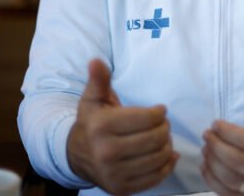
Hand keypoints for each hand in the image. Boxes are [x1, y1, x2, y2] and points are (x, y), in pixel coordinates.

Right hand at [67, 59, 177, 193]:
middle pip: (155, 138)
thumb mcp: (92, 99)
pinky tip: (167, 155)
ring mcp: (114, 174)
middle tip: (163, 125)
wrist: (75, 157)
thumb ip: (99, 80)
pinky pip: (156, 177)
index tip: (159, 111)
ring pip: (158, 158)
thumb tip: (96, 61)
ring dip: (168, 146)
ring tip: (163, 138)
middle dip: (165, 128)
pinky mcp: (121, 189)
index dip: (159, 113)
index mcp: (101, 127)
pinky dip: (167, 165)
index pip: (146, 119)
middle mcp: (106, 152)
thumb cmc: (91, 123)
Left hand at [201, 99, 243, 194]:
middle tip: (207, 135)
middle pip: (240, 162)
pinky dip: (213, 181)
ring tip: (206, 148)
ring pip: (233, 181)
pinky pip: (230, 195)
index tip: (216, 124)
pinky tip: (206, 166)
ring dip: (213, 164)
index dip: (229, 133)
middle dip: (217, 147)